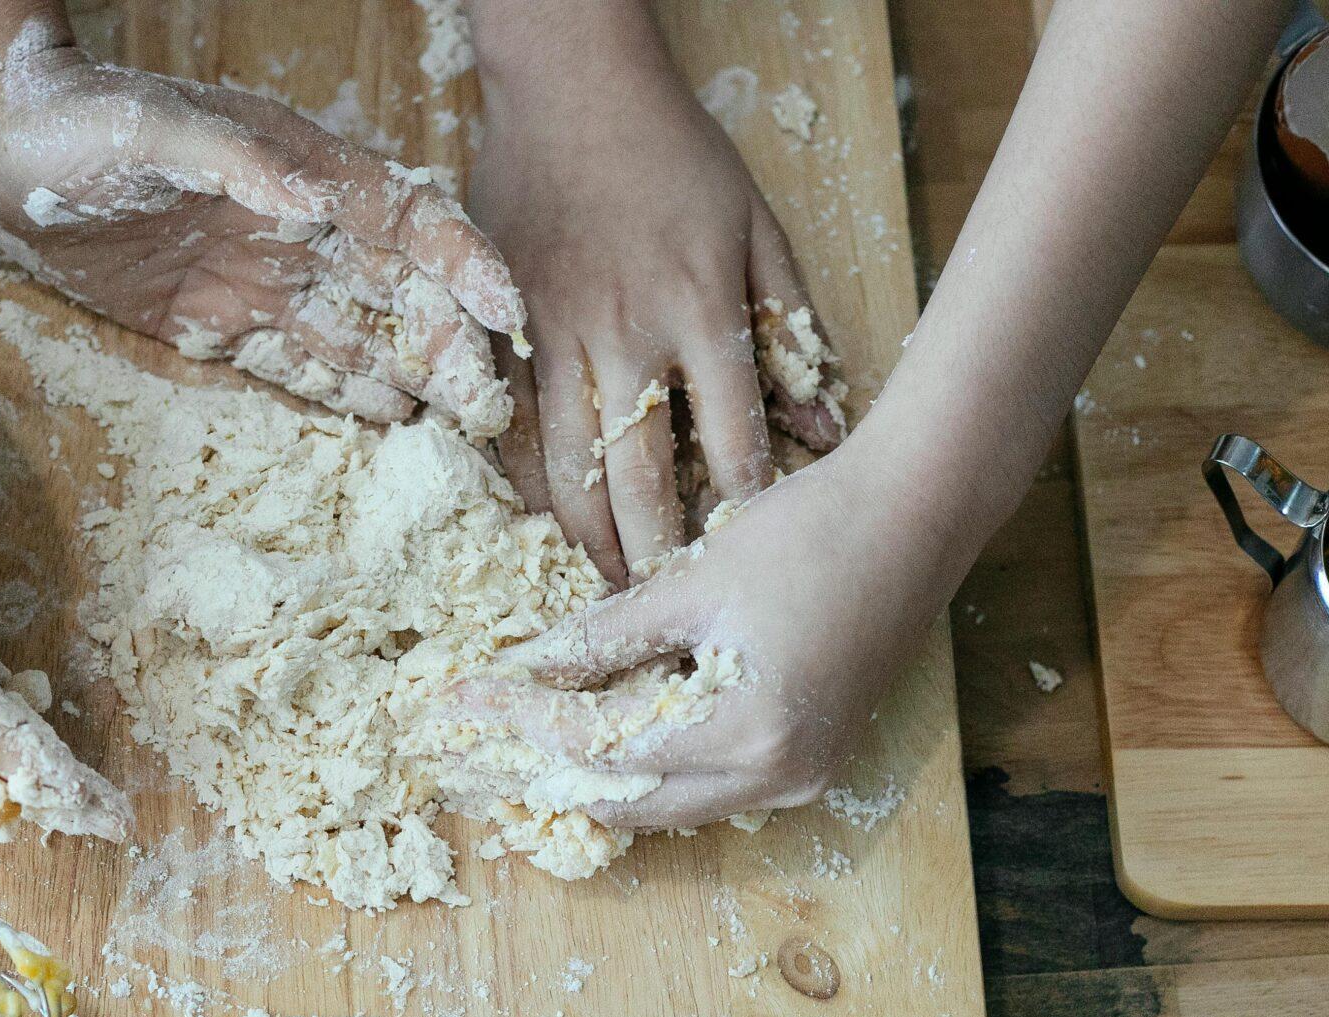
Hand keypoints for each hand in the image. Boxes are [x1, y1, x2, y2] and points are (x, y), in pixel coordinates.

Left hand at [0, 22, 525, 433]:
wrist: (1, 152)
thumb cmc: (79, 123)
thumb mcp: (155, 131)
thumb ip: (237, 163)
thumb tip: (309, 197)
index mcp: (299, 170)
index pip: (405, 217)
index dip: (461, 263)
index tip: (505, 316)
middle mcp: (294, 227)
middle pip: (395, 289)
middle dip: (449, 344)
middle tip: (489, 409)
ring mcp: (257, 276)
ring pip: (354, 333)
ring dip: (409, 377)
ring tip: (459, 429)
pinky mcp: (212, 319)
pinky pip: (291, 362)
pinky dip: (340, 391)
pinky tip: (388, 420)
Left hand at [456, 452, 938, 826]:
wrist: (921, 512)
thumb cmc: (815, 531)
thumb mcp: (695, 581)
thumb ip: (607, 636)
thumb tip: (527, 667)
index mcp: (747, 733)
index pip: (602, 746)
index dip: (523, 722)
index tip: (463, 701)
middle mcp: (778, 777)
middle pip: (633, 802)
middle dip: (549, 772)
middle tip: (480, 746)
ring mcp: (802, 777)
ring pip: (672, 804)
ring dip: (601, 776)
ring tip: (528, 743)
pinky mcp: (813, 759)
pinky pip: (712, 785)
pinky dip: (655, 765)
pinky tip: (606, 733)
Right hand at [470, 22, 842, 582]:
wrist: (573, 91)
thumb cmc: (677, 159)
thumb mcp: (758, 230)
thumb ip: (790, 331)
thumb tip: (824, 428)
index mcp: (699, 313)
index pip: (732, 445)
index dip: (743, 516)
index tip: (753, 566)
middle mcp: (626, 337)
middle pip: (644, 480)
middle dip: (659, 558)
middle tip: (671, 612)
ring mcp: (555, 339)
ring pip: (569, 471)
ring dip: (592, 541)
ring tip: (613, 588)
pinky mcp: (503, 332)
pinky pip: (510, 434)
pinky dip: (530, 489)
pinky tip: (550, 526)